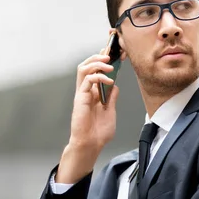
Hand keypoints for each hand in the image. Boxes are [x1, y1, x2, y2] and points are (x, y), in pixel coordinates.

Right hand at [56, 49, 119, 183]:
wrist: (91, 144)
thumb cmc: (99, 132)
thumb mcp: (110, 111)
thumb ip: (111, 98)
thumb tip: (115, 86)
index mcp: (94, 93)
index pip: (97, 71)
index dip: (105, 61)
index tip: (118, 54)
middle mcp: (86, 91)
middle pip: (88, 65)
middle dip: (99, 56)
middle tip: (111, 54)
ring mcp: (82, 93)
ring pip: (83, 68)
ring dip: (96, 62)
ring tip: (108, 63)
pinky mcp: (80, 98)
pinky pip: (87, 80)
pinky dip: (98, 76)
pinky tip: (108, 80)